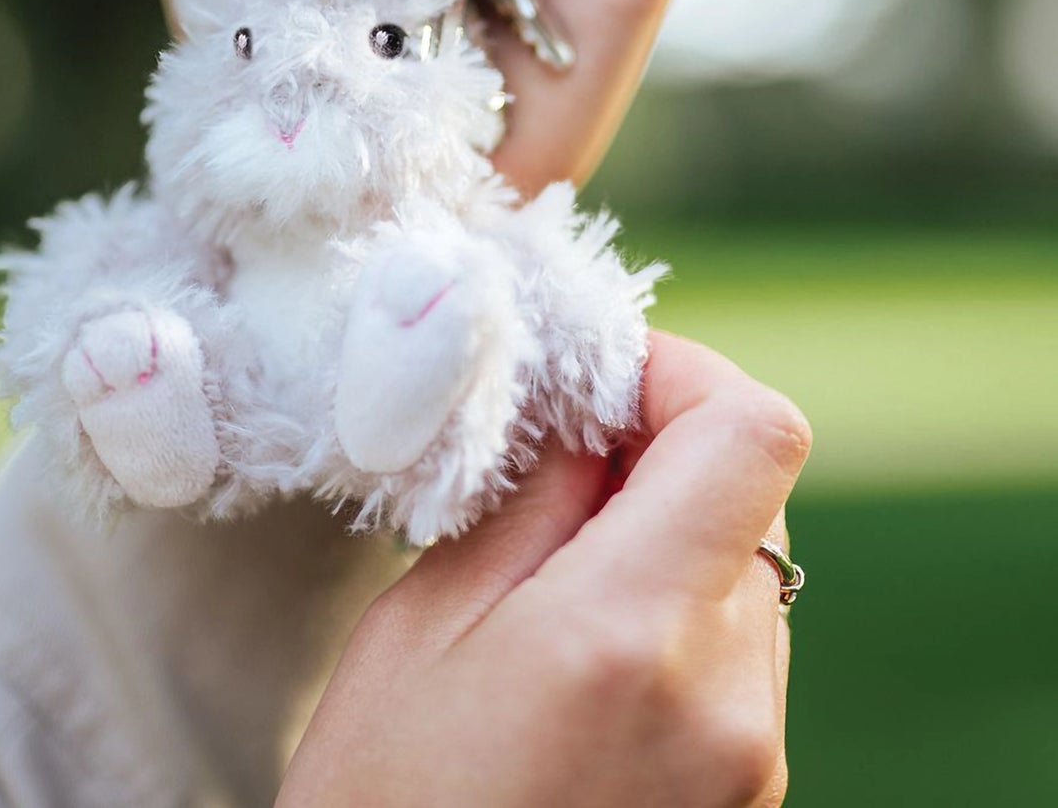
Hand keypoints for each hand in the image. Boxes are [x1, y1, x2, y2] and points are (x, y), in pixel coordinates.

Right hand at [275, 332, 811, 806]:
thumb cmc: (385, 801)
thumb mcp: (426, 624)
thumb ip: (532, 501)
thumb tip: (590, 416)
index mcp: (632, 632)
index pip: (751, 436)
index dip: (685, 373)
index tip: (606, 378)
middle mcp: (727, 695)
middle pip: (754, 497)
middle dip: (664, 452)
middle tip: (561, 464)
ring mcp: (751, 754)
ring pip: (750, 570)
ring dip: (670, 532)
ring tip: (558, 564)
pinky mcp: (748, 789)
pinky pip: (740, 648)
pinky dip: (679, 606)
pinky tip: (586, 637)